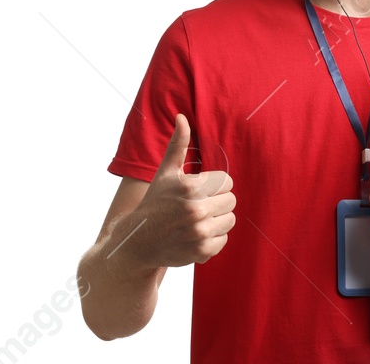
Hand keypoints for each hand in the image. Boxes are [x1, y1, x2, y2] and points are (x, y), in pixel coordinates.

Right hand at [121, 114, 235, 268]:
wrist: (137, 243)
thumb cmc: (155, 203)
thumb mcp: (165, 173)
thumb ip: (178, 145)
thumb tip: (182, 117)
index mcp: (190, 187)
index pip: (228, 182)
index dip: (214, 186)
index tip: (197, 192)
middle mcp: (195, 210)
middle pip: (232, 201)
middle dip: (217, 203)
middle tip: (196, 208)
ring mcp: (199, 232)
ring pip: (230, 220)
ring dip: (216, 221)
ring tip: (195, 222)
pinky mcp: (202, 251)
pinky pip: (224, 239)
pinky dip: (212, 239)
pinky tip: (193, 237)